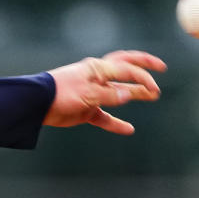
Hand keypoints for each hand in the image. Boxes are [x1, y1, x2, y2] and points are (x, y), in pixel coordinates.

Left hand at [45, 50, 165, 134]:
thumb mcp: (88, 93)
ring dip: (135, 94)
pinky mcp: (86, 110)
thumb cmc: (62, 93)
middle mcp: (98, 78)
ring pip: (118, 94)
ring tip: (152, 97)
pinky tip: (129, 129)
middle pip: (125, 70)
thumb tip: (131, 94)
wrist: (38, 105)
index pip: (127, 68)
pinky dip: (116, 123)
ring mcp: (92, 94)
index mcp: (98, 69)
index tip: (155, 86)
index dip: (143, 75)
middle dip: (143, 69)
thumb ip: (110, 94)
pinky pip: (105, 117)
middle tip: (160, 69)